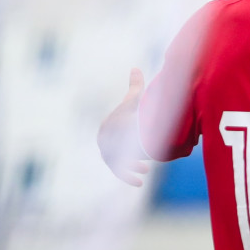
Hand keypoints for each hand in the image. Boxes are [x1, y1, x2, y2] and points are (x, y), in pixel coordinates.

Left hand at [97, 68, 150, 186]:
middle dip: (134, 155)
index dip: (130, 139)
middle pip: (120, 150)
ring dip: (134, 166)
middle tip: (145, 160)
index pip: (117, 135)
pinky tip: (139, 181)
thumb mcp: (133, 98)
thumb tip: (135, 68)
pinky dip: (130, 176)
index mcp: (107, 127)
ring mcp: (107, 153)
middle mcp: (104, 141)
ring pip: (121, 162)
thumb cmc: (130, 114)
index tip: (142, 144)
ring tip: (145, 169)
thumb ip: (135, 85)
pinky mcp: (112, 163)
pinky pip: (121, 171)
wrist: (127, 131)